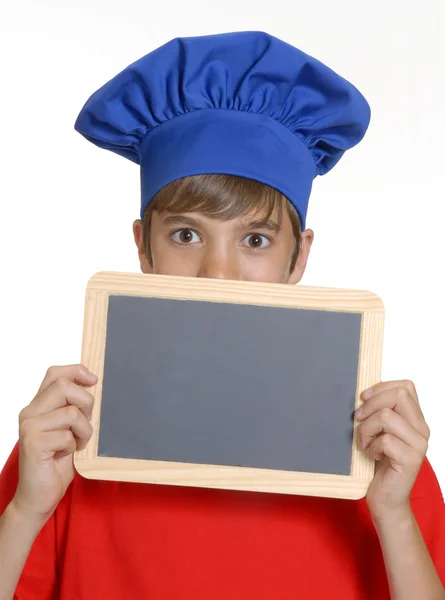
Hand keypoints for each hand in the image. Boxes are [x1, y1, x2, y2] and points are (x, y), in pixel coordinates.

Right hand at [12, 365, 96, 526]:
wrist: (38, 496)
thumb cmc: (55, 462)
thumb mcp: (68, 429)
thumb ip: (72, 408)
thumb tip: (92, 385)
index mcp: (38, 406)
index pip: (55, 373)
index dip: (77, 371)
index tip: (93, 380)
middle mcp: (30, 412)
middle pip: (64, 386)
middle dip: (85, 402)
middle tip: (85, 423)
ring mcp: (29, 427)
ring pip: (71, 412)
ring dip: (83, 431)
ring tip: (76, 444)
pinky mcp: (33, 443)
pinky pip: (67, 435)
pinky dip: (73, 446)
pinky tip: (64, 455)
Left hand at [355, 380, 429, 522]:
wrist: (387, 498)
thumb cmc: (380, 463)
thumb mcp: (380, 431)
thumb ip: (381, 412)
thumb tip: (363, 394)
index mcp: (416, 419)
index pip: (406, 387)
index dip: (381, 387)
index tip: (364, 398)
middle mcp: (422, 429)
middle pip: (399, 395)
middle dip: (372, 404)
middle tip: (359, 418)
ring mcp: (419, 444)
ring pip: (387, 416)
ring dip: (367, 427)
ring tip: (365, 441)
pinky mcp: (410, 459)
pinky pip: (384, 439)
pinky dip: (371, 445)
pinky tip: (372, 454)